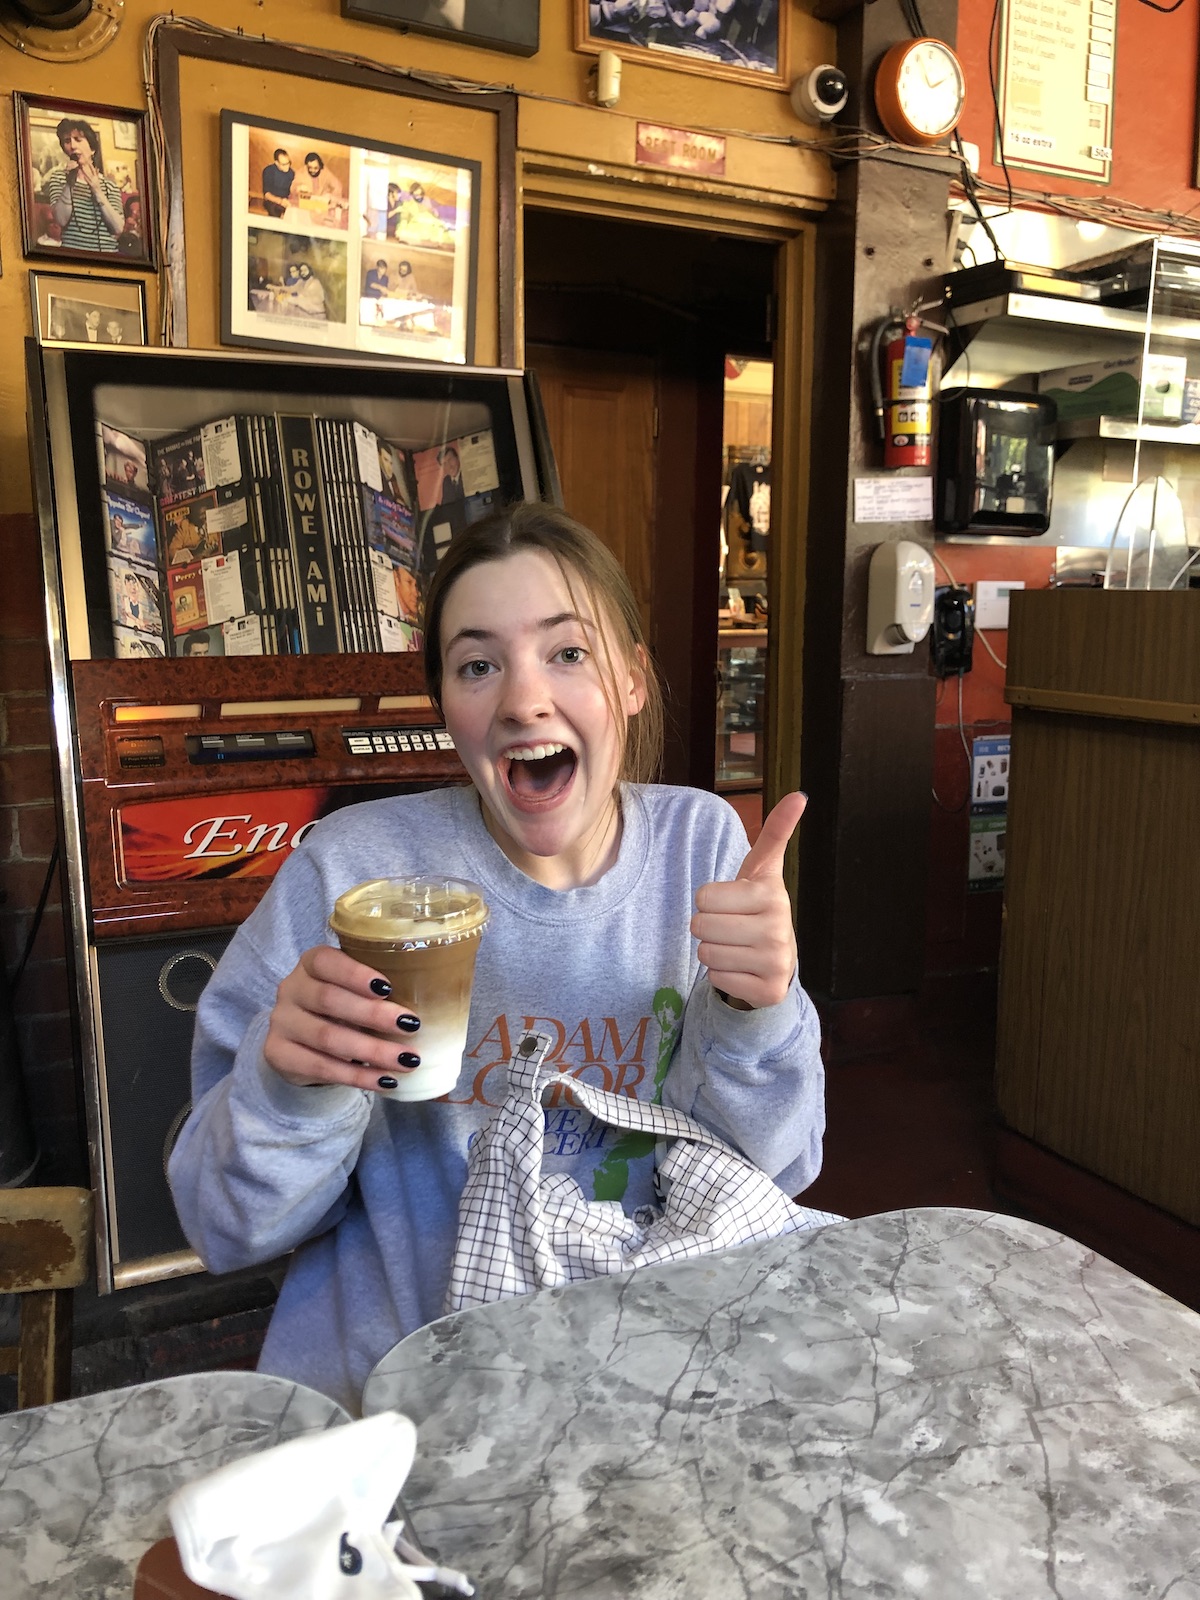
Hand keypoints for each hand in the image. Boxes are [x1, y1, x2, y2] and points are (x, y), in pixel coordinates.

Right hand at [264, 945, 421, 1091]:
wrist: (302, 1043)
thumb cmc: (342, 1009)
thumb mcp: (354, 991)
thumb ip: (379, 989)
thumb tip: (436, 999)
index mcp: (311, 963)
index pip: (326, 961)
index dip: (355, 974)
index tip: (388, 988)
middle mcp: (290, 988)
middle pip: (329, 1000)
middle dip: (373, 1015)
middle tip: (412, 1026)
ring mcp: (280, 1022)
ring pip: (327, 1037)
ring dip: (372, 1051)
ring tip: (407, 1060)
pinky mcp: (278, 1054)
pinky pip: (320, 1066)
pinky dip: (357, 1076)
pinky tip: (384, 1081)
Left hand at [691, 792, 806, 1010]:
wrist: (774, 959)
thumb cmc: (756, 907)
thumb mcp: (762, 869)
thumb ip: (775, 831)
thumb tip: (800, 794)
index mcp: (772, 895)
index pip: (704, 897)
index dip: (710, 901)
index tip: (733, 904)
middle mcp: (779, 930)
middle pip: (701, 926)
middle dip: (708, 927)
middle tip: (731, 927)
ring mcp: (777, 963)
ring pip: (706, 953)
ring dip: (713, 950)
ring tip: (736, 946)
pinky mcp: (769, 991)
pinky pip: (717, 978)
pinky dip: (722, 974)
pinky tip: (741, 967)